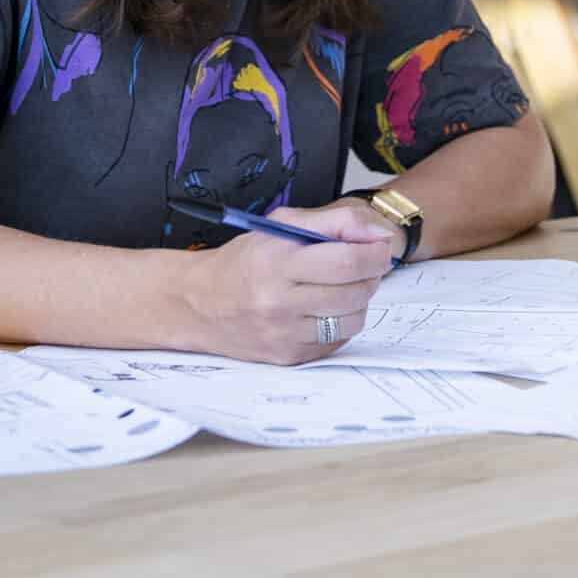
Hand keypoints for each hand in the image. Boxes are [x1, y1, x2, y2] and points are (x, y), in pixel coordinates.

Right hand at [175, 203, 398, 363]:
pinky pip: (336, 341)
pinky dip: (340, 324)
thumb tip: (380, 234)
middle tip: (364, 267)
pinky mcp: (287, 356)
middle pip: (355, 292)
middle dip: (371, 276)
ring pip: (352, 320)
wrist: (197, 303)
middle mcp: (278, 302)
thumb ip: (336, 222)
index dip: (375, 254)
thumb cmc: (244, 261)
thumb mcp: (282, 225)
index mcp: (277, 263)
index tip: (379, 249)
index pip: (348, 261)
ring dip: (358, 302)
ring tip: (341, 288)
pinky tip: (322, 309)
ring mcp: (283, 333)